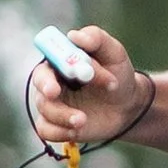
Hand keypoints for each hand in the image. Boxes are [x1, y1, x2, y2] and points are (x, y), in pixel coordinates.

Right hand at [27, 24, 149, 156]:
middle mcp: (53, 79)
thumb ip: (96, 39)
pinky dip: (58, 132)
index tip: (59, 79)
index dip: (53, 67)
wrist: (128, 104)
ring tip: (83, 120)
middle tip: (55, 94)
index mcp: (62, 59)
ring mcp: (53, 103)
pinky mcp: (56, 124)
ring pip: (45, 108)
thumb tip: (75, 36)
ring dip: (62, 115)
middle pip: (39, 82)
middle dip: (46, 89)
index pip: (49, 58)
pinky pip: (45, 130)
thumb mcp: (114, 53)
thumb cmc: (119, 74)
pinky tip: (76, 130)